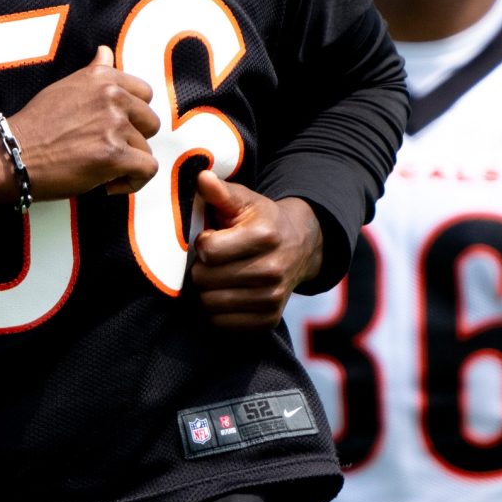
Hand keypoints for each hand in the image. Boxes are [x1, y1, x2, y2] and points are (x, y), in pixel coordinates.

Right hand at [0, 46, 159, 203]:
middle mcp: (112, 96)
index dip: (132, 117)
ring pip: (146, 149)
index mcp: (101, 78)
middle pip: (150, 122)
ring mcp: (114, 125)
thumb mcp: (64, 87)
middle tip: (105, 151)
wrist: (12, 155)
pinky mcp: (114, 155)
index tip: (112, 130)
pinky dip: (133, 182)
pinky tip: (108, 184)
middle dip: (133, 140)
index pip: (144, 93)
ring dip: (127, 164)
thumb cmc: (35, 126)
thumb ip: (93, 72)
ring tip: (100, 170)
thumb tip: (106, 50)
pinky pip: (147, 169)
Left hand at [186, 171, 322, 329]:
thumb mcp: (245, 201)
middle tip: (211, 260)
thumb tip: (202, 177)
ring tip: (217, 276)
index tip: (210, 238)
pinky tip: (226, 293)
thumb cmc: (263, 221)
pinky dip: (217, 311)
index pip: (208, 250)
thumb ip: (220, 192)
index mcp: (264, 236)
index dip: (203, 243)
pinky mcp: (269, 319)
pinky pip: (222, 323)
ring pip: (210, 304)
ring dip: (206, 290)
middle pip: (205, 279)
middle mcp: (271, 270)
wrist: (301, 246)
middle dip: (201, 268)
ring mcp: (272, 298)